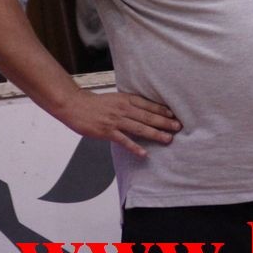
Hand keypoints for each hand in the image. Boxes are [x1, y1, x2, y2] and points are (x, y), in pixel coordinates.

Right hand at [55, 89, 181, 157]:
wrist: (75, 105)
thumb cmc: (95, 103)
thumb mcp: (115, 98)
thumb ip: (129, 103)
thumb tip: (144, 110)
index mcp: (126, 99)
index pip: (148, 105)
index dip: (162, 110)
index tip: (174, 115)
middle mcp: (123, 109)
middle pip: (147, 116)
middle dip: (164, 122)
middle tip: (178, 127)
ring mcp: (115, 121)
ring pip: (139, 128)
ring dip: (155, 134)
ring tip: (168, 139)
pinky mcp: (107, 131)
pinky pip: (123, 140)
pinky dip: (134, 147)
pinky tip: (144, 153)